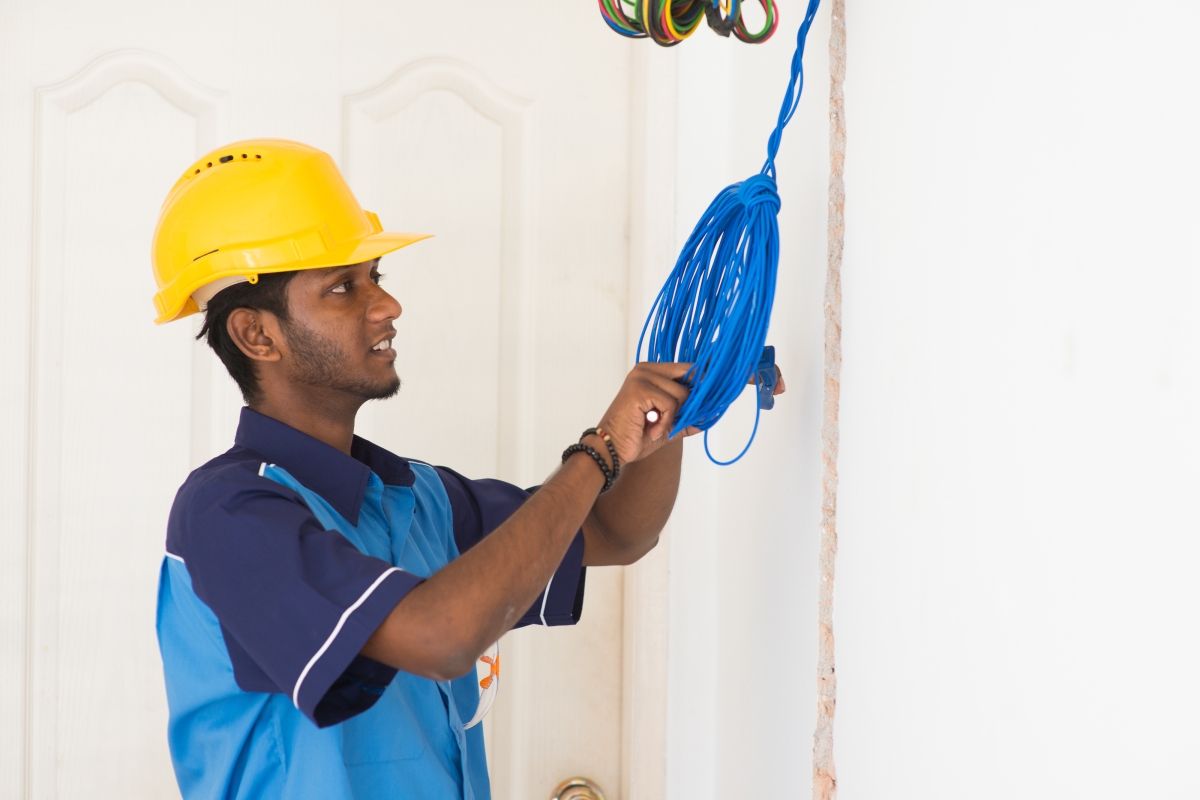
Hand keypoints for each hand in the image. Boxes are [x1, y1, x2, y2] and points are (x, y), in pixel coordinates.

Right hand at [594, 362, 788, 466]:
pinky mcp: (640, 385)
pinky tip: (650, 427)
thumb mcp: (672, 424)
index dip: (725, 372)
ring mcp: (644, 374)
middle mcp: (650, 367)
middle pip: (697, 374)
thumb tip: (715, 408)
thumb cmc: (638, 438)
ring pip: (686, 394)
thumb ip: (692, 412)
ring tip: (656, 427)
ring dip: (677, 417)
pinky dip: (667, 421)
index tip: (757, 374)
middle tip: (701, 408)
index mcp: (657, 372)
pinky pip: (673, 403)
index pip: (697, 368)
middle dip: (712, 392)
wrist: (610, 452)